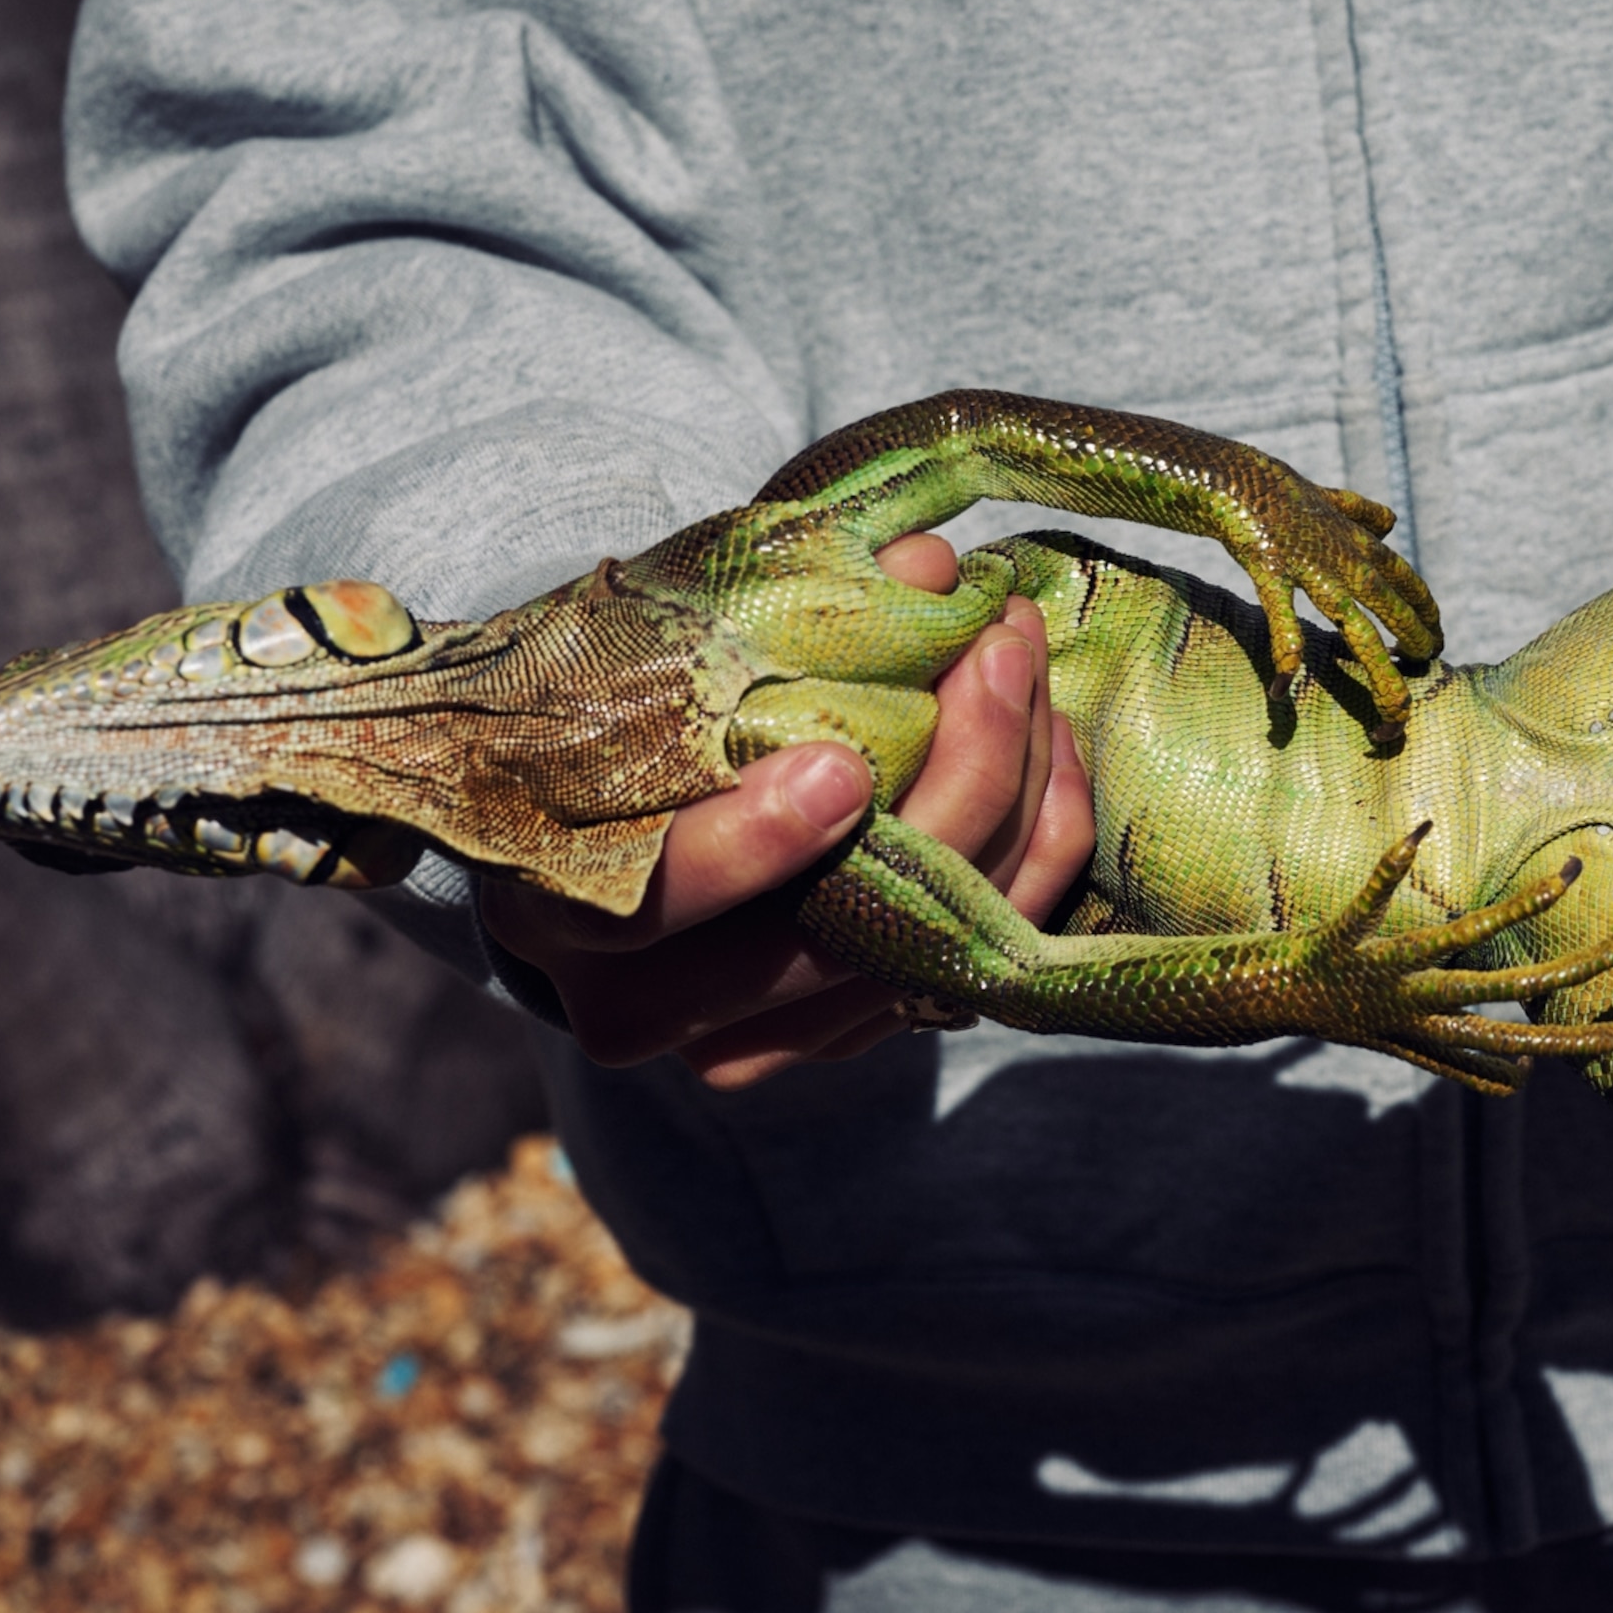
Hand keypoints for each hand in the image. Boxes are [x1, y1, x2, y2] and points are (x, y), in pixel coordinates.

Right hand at [480, 532, 1095, 1088]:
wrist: (590, 854)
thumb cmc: (604, 732)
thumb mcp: (647, 667)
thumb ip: (761, 621)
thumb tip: (922, 568)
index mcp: (561, 911)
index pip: (657, 901)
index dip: (751, 846)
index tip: (842, 765)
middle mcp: (649, 1009)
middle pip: (834, 935)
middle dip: (949, 786)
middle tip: (998, 650)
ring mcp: (754, 1044)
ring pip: (925, 950)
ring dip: (1011, 801)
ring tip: (1032, 668)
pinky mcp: (841, 1040)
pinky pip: (972, 962)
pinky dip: (1031, 854)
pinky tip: (1051, 750)